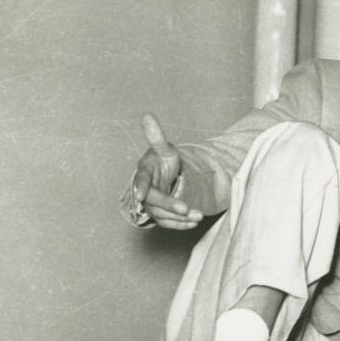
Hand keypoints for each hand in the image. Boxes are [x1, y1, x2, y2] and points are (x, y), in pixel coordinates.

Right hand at [132, 113, 201, 229]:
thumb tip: (148, 115)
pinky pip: (169, 223)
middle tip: (186, 209)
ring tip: (199, 215)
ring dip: (180, 218)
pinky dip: (181, 224)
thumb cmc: (164, 161)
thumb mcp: (164, 149)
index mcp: (144, 173)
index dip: (140, 188)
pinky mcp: (161, 215)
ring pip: (163, 216)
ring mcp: (152, 205)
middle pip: (153, 202)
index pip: (140, 181)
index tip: (141, 196)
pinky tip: (194, 222)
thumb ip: (157, 137)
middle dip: (169, 206)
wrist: (168, 177)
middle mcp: (145, 192)